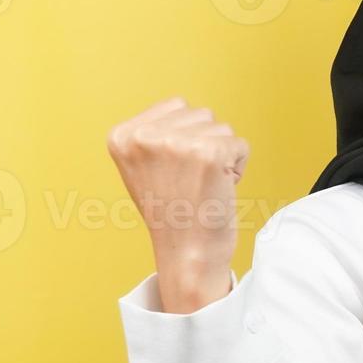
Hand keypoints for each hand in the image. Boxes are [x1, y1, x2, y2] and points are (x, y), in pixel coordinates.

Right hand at [107, 96, 248, 312]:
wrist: (187, 255)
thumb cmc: (172, 213)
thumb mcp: (143, 168)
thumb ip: (155, 135)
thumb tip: (183, 108)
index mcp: (122, 136)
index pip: (176, 107)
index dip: (184, 140)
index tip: (172, 173)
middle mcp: (144, 136)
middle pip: (200, 114)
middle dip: (203, 146)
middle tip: (189, 184)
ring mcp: (176, 143)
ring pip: (221, 127)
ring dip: (220, 156)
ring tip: (201, 187)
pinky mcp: (208, 153)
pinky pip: (240, 145)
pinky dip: (237, 167)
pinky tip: (217, 190)